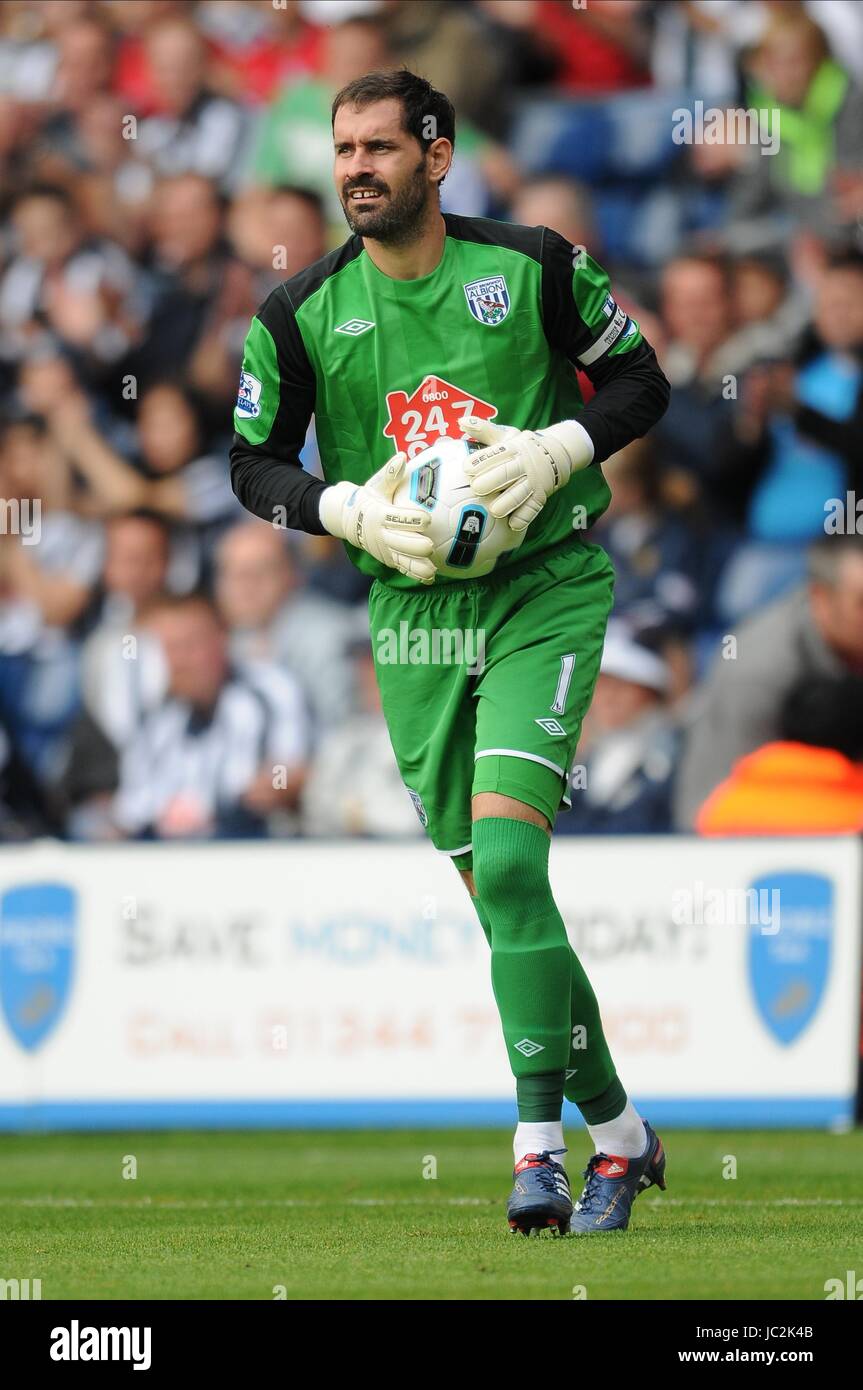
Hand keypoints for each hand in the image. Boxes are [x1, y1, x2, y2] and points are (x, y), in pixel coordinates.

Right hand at [319, 452, 435, 583]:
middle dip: (415, 545)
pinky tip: (430, 577)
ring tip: (433, 569)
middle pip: (400, 543)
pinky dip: (415, 574)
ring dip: (417, 565)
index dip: (412, 520)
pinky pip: (402, 568)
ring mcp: (384, 549)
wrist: (347, 519)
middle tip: (430, 545)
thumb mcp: (376, 484)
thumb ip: (390, 473)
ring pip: (402, 559)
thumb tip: (401, 457)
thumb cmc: (368, 498)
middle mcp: (381, 534)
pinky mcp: (388, 558)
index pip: (397, 518)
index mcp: (380, 514)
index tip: (427, 519)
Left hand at [462, 415, 593, 531]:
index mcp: (513, 448)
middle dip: (492, 481)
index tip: (466, 468)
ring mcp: (534, 482)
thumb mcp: (505, 436)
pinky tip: (513, 524)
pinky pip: (532, 509)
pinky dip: (523, 517)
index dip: (481, 461)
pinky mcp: (540, 496)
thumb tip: (461, 421)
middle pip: (507, 473)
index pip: (496, 453)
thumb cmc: (520, 448)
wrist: (555, 455)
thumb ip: (483, 430)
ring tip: (494, 510)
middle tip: (477, 488)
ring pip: (520, 493)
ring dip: (507, 503)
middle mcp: (524, 464)